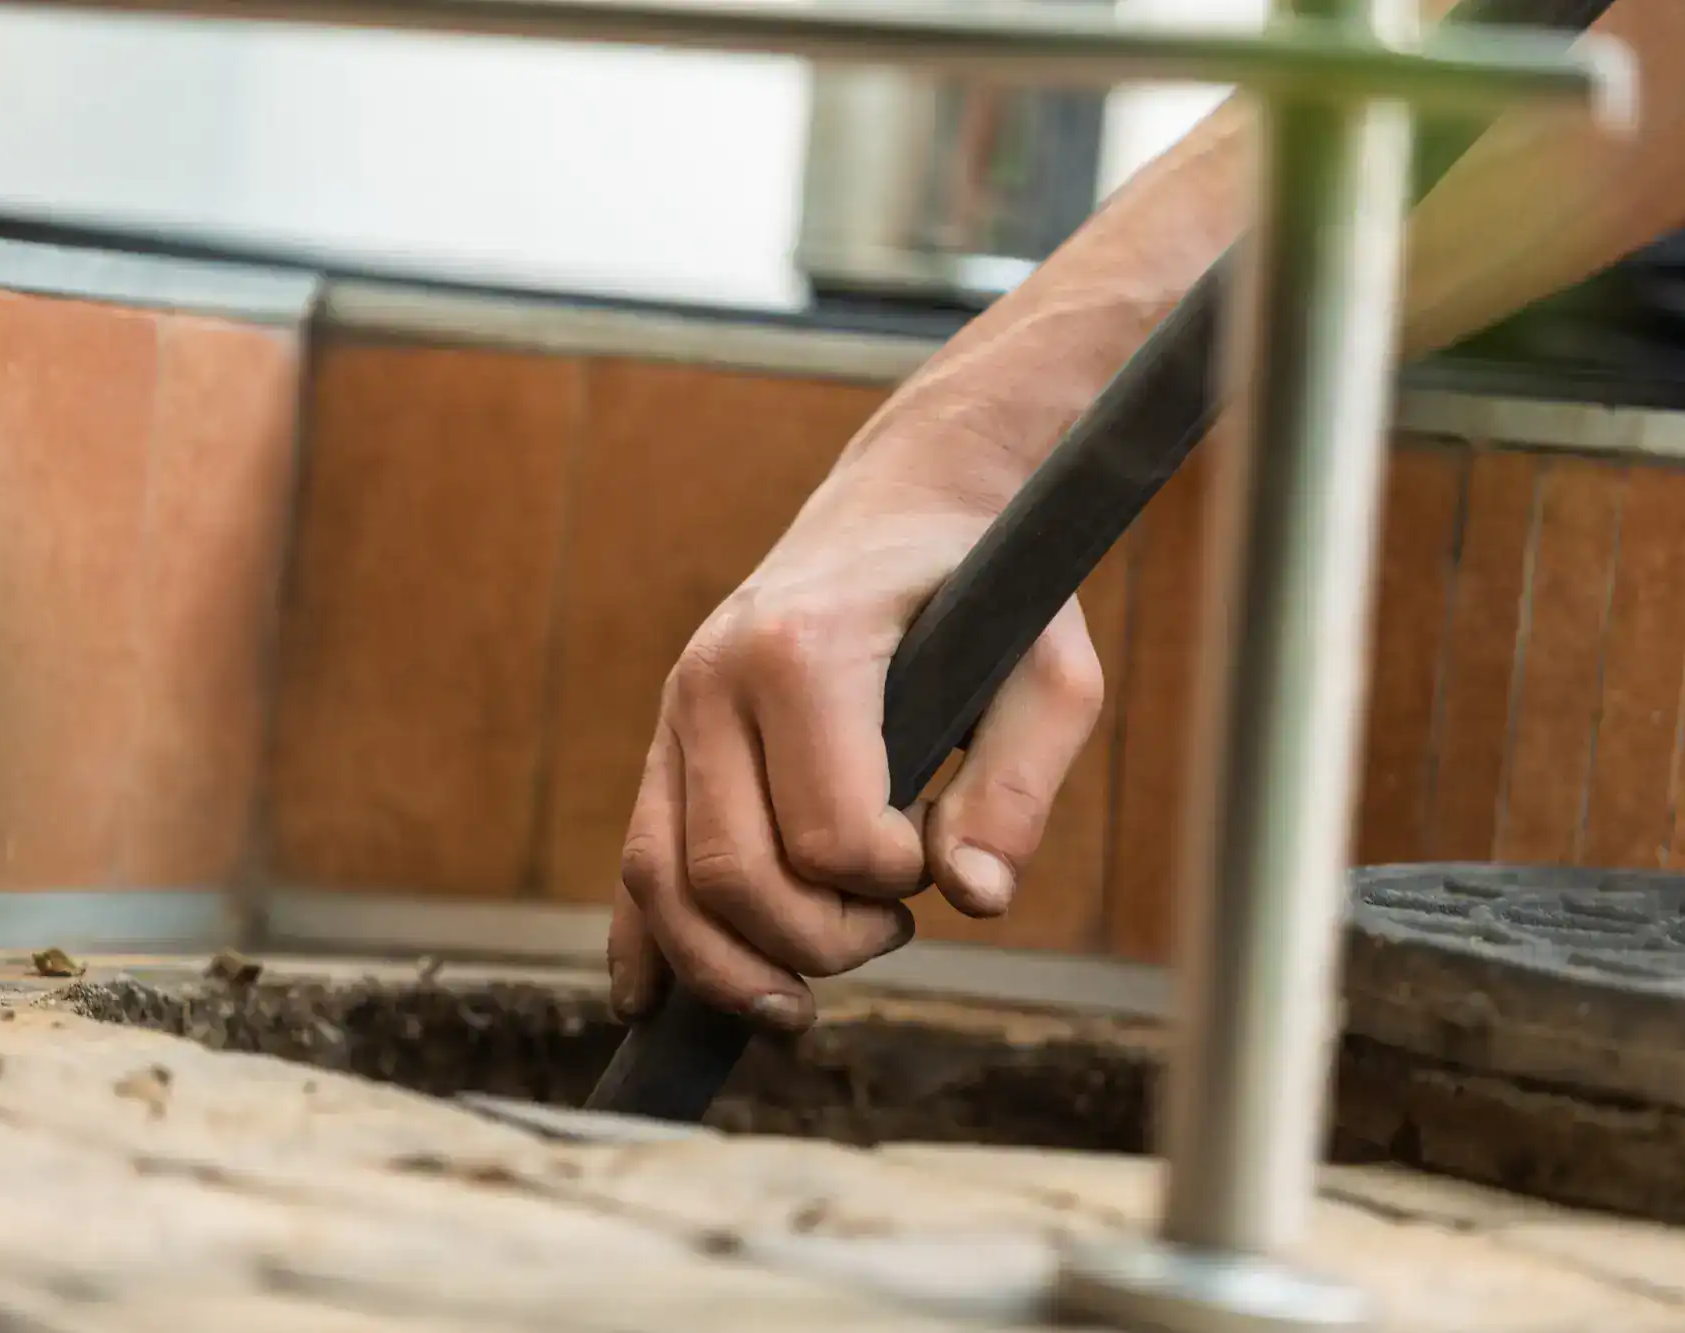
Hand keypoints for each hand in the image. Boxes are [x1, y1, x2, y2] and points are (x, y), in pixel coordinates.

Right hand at [606, 457, 1103, 1031]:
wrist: (902, 506)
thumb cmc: (986, 592)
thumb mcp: (1050, 672)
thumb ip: (1020, 786)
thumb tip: (975, 898)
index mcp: (806, 650)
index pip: (829, 836)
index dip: (892, 884)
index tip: (935, 860)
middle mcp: (716, 677)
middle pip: (734, 874)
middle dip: (818, 940)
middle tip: (895, 928)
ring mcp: (677, 709)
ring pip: (663, 880)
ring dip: (730, 966)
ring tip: (802, 1000)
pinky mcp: (665, 741)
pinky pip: (634, 859)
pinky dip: (643, 942)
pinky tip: (654, 1004)